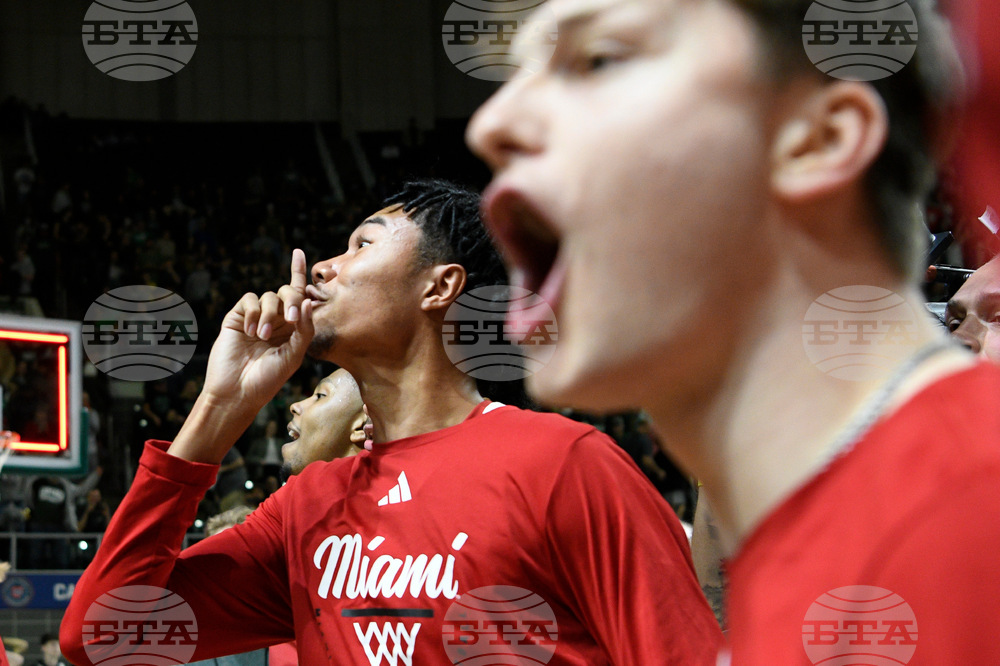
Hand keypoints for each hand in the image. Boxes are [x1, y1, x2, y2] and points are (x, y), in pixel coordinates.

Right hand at [201, 249, 314, 411]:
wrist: (238, 391)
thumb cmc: (269, 378)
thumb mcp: (294, 355)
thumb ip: (305, 328)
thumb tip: (308, 299)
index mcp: (293, 328)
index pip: (298, 295)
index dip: (298, 272)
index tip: (297, 252)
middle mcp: (276, 319)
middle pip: (287, 292)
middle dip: (292, 300)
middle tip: (291, 320)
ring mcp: (256, 317)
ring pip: (268, 296)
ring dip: (269, 314)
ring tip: (262, 336)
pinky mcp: (237, 317)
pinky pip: (249, 300)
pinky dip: (253, 312)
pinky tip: (251, 331)